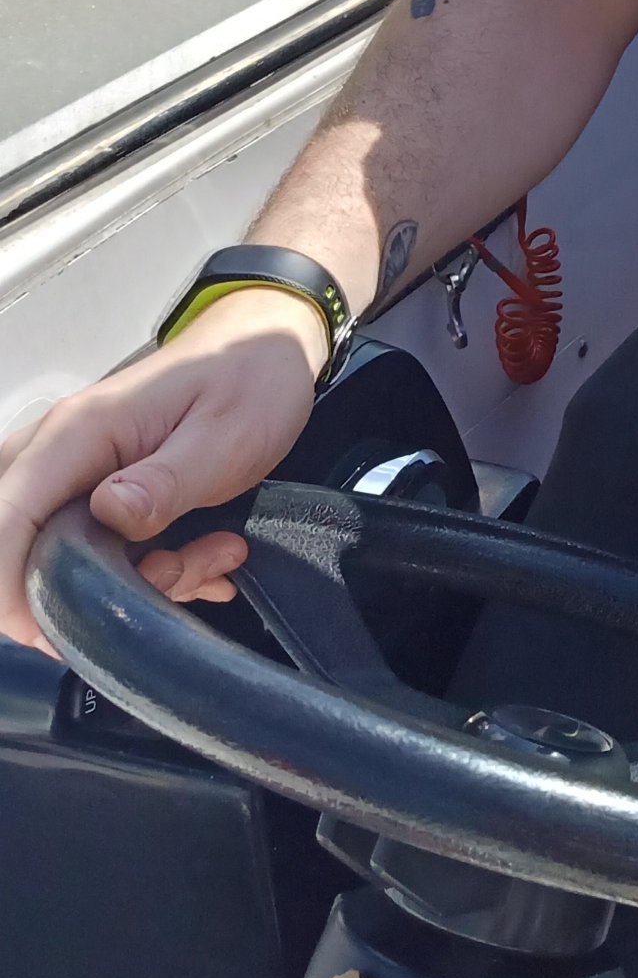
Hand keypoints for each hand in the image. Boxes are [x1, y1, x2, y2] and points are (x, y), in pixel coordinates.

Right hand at [0, 289, 325, 650]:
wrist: (270, 348)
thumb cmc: (251, 378)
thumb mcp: (227, 434)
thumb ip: (166, 480)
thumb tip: (108, 515)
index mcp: (77, 434)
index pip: (5, 520)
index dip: (16, 589)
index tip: (63, 630)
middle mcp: (59, 452)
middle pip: (21, 550)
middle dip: (88, 593)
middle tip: (169, 576)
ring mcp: (75, 472)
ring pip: (65, 559)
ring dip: (135, 580)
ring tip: (208, 554)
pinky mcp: (97, 491)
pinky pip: (96, 550)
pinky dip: (147, 567)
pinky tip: (203, 552)